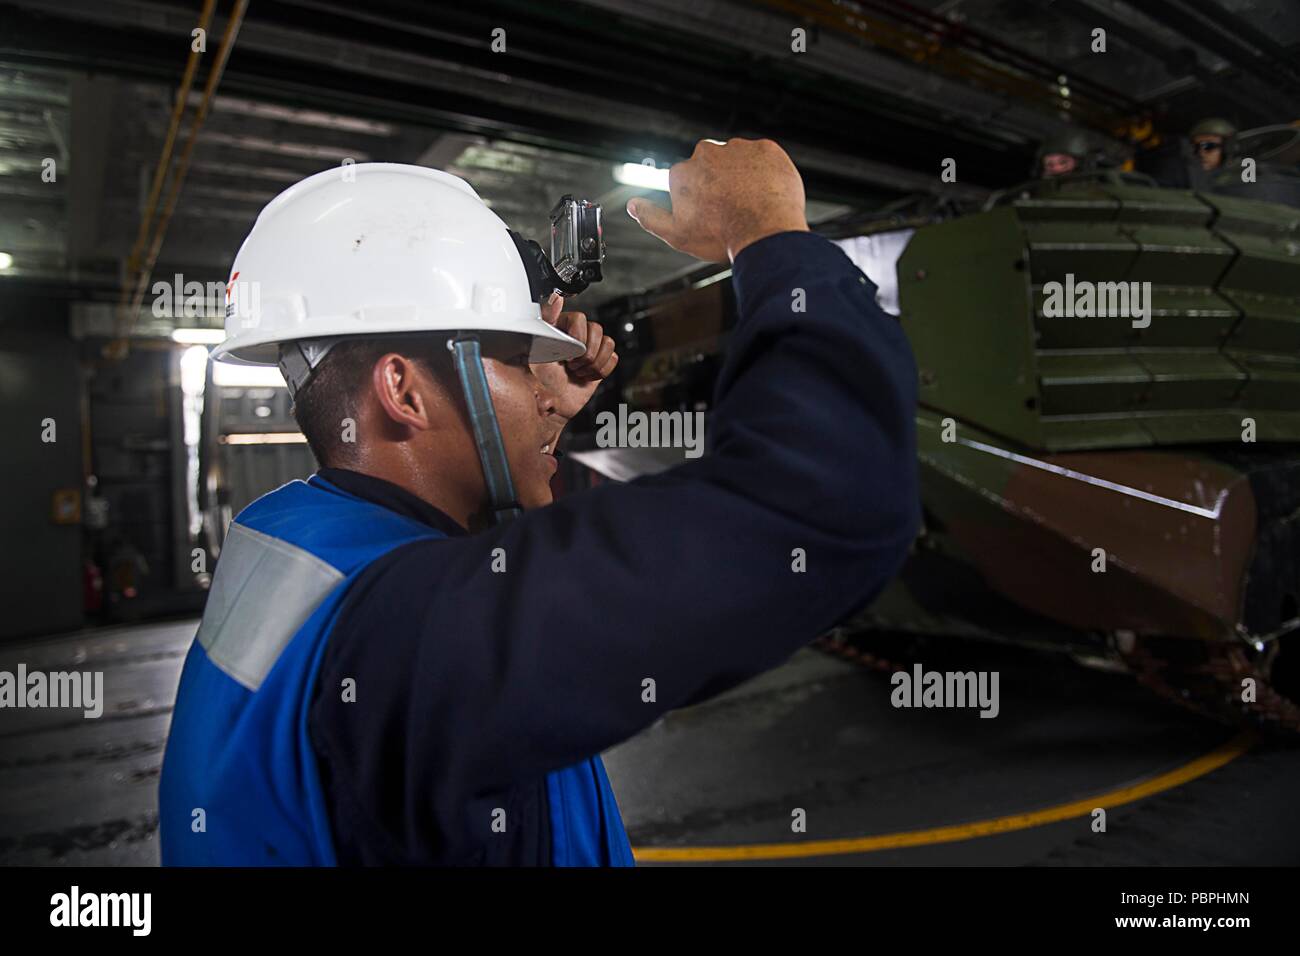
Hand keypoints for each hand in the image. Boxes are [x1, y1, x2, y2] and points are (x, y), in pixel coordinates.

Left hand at [532, 292, 618, 422]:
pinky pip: (613, 358)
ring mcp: (590, 347)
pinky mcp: (600, 361)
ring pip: (608, 343)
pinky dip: (601, 371)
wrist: (553, 402)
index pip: (580, 317)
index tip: (568, 352)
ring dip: (593, 363)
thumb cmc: (541, 379)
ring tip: (578, 371)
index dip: (577, 337)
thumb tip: (556, 298)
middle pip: (597, 330)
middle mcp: (577, 334)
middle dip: (586, 354)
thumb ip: (545, 320)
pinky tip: (587, 375)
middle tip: (571, 365)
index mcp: (561, 326)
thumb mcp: (536, 347)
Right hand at [625, 138, 808, 261]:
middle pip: (713, 166)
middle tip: (734, 209)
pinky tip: (768, 192)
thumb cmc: (722, 237)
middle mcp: (707, 153)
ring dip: (744, 175)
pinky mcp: (767, 148)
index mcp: (683, 172)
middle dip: (720, 182)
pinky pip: (765, 158)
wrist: (766, 234)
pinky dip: (766, 171)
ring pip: (739, 160)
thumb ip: (651, 217)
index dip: (702, 201)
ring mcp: (738, 148)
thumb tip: (632, 206)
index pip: (690, 181)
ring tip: (753, 203)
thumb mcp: (677, 234)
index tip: (713, 215)